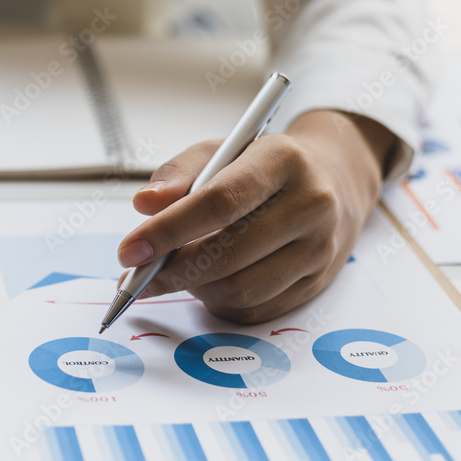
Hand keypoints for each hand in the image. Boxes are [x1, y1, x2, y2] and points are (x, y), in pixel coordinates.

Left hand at [117, 110, 397, 322]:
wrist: (332, 182)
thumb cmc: (259, 166)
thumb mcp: (219, 151)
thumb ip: (177, 174)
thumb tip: (144, 205)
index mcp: (282, 161)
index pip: (220, 202)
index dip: (168, 230)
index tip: (128, 251)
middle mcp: (311, 205)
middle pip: (228, 254)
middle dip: (171, 271)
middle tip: (136, 276)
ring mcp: (320, 249)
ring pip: (240, 290)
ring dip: (193, 289)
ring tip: (170, 274)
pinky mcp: (316, 283)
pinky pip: (254, 310)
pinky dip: (217, 302)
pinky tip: (203, 283)